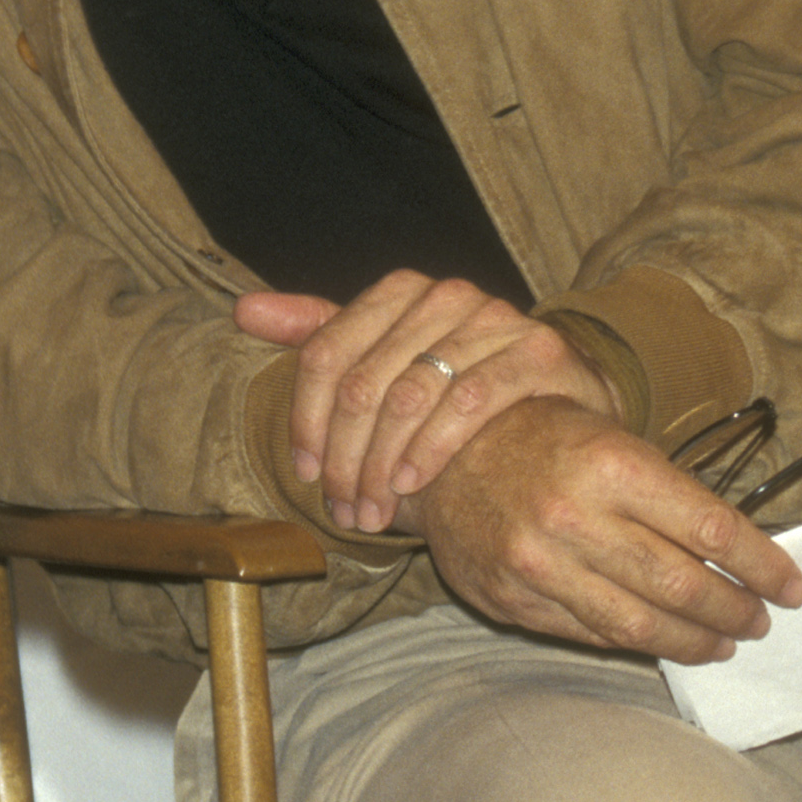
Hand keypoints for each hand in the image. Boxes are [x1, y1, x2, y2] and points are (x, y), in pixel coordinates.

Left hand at [236, 273, 616, 532]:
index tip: (304, 471)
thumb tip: (242, 309)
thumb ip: (319, 332)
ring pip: (411, 395)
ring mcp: (497, 319)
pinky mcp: (538, 351)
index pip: (325, 352)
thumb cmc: (458, 381)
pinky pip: (471, 401)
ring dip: (383, 465)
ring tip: (374, 511)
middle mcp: (447, 295)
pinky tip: (414, 484)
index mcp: (400, 290)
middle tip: (342, 509)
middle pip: (364, 382)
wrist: (559, 392)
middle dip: (345, 457)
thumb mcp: (386, 356)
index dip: (305, 418)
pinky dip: (433, 448)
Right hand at [419, 396, 801, 661]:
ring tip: (724, 641)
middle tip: (760, 620)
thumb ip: (665, 492)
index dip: (762, 564)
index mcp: (611, 464)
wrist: (436, 455)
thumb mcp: (607, 434)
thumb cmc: (538, 438)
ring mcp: (539, 565)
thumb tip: (735, 549)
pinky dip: (636, 642)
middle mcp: (575, 517)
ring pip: (639, 623)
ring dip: (695, 640)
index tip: (790, 586)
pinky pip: (591, 634)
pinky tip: (662, 640)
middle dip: (736, 609)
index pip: (712, 528)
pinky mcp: (513, 600)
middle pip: (683, 584)